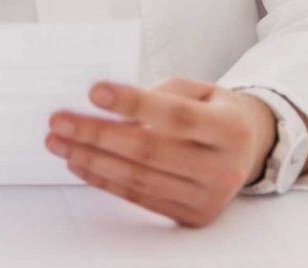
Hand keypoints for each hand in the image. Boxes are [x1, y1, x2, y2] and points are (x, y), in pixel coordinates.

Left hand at [44, 78, 276, 227]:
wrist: (249, 150)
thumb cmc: (212, 111)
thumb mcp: (199, 90)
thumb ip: (160, 94)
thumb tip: (106, 106)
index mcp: (231, 129)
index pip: (176, 116)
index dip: (134, 104)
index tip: (93, 91)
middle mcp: (224, 168)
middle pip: (151, 151)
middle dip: (98, 135)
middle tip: (58, 121)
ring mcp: (209, 197)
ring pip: (140, 178)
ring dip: (92, 160)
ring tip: (58, 142)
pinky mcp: (193, 216)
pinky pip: (139, 198)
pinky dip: (104, 180)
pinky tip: (78, 163)